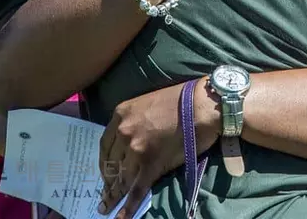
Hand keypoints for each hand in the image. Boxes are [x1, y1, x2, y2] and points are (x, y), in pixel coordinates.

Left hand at [97, 80, 219, 217]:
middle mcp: (124, 132)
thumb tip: (132, 142)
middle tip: (106, 194)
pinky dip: (127, 207)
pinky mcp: (151, 165)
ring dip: (114, 195)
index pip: (105, 145)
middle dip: (108, 181)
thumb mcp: (147, 104)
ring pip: (122, 178)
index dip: (104, 162)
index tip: (106, 172)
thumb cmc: (182, 100)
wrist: (202, 105)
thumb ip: (135, 121)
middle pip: (110, 163)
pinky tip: (120, 217)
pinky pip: (136, 190)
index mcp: (121, 115)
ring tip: (107, 207)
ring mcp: (136, 149)